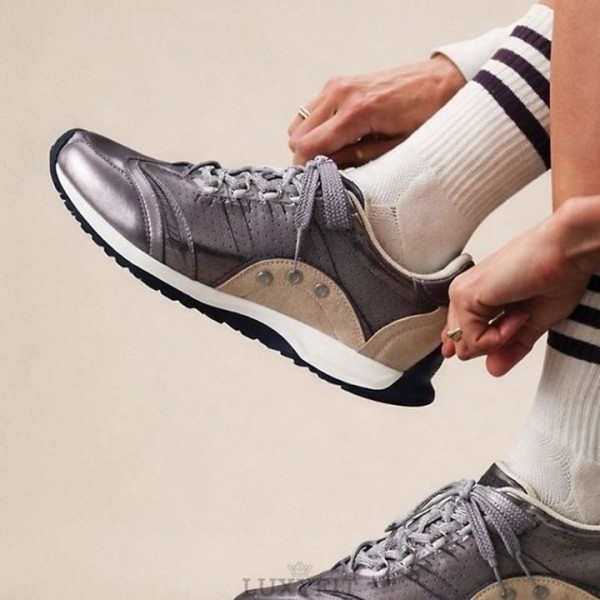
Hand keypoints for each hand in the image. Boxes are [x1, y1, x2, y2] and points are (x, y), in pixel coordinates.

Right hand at [288, 55, 464, 167]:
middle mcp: (340, 93)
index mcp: (356, 111)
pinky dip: (315, 127)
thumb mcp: (396, 148)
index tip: (314, 183)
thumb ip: (358, 158)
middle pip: (296, 136)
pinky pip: (309, 110)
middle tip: (327, 170)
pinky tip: (336, 137)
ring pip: (299, 123)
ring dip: (310, 141)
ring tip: (333, 153)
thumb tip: (327, 169)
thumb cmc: (427, 117)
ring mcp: (336, 85)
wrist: (442, 82)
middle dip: (307, 156)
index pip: (308, 146)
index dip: (306, 168)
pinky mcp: (338, 83)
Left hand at [442, 203, 595, 376]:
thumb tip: (492, 370)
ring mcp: (461, 294)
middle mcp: (463, 294)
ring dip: (498, 340)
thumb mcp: (530, 324)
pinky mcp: (465, 296)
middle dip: (494, 345)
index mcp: (475, 297)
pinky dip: (500, 336)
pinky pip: (474, 340)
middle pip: (462, 347)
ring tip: (520, 314)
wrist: (566, 252)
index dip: (478, 346)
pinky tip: (517, 314)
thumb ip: (509, 347)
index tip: (497, 349)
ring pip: (465, 348)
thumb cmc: (554, 278)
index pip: (461, 336)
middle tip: (520, 321)